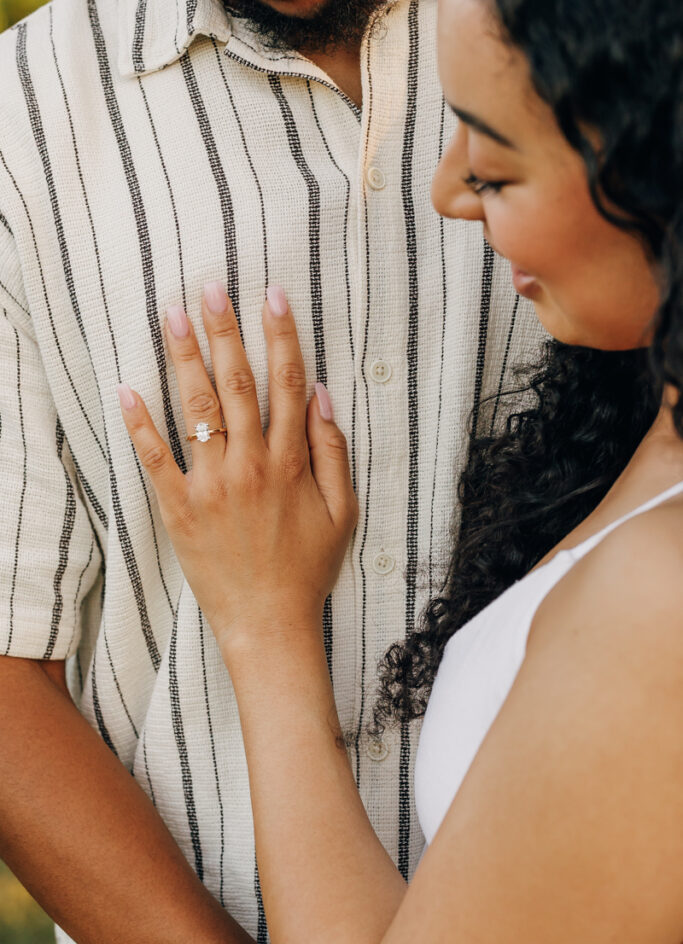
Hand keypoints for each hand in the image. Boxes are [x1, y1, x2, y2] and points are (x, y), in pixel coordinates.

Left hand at [118, 283, 357, 653]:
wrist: (268, 621)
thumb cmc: (307, 568)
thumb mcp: (343, 511)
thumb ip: (332, 450)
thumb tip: (322, 395)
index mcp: (290, 462)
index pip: (286, 384)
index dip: (280, 335)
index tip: (272, 295)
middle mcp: (250, 465)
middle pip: (237, 384)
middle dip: (224, 331)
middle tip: (209, 287)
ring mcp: (211, 486)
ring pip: (197, 410)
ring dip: (184, 359)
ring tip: (173, 315)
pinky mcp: (179, 509)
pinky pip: (155, 460)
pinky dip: (140, 425)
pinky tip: (127, 388)